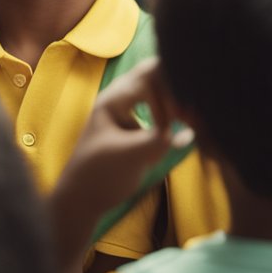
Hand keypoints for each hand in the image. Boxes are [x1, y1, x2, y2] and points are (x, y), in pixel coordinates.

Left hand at [49, 58, 191, 272]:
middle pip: (153, 74)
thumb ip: (159, 141)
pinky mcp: (135, 124)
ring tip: (190, 120)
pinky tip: (186, 127)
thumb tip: (190, 132)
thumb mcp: (131, 157)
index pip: (148, 80)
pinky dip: (173, 112)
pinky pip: (158, 106)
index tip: (175, 123)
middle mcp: (120, 98)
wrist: (81, 198)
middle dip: (174, 89)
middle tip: (190, 113)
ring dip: (175, 100)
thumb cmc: (99, 175)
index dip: (166, 98)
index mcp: (113, 100)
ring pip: (158, 88)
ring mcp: (128, 109)